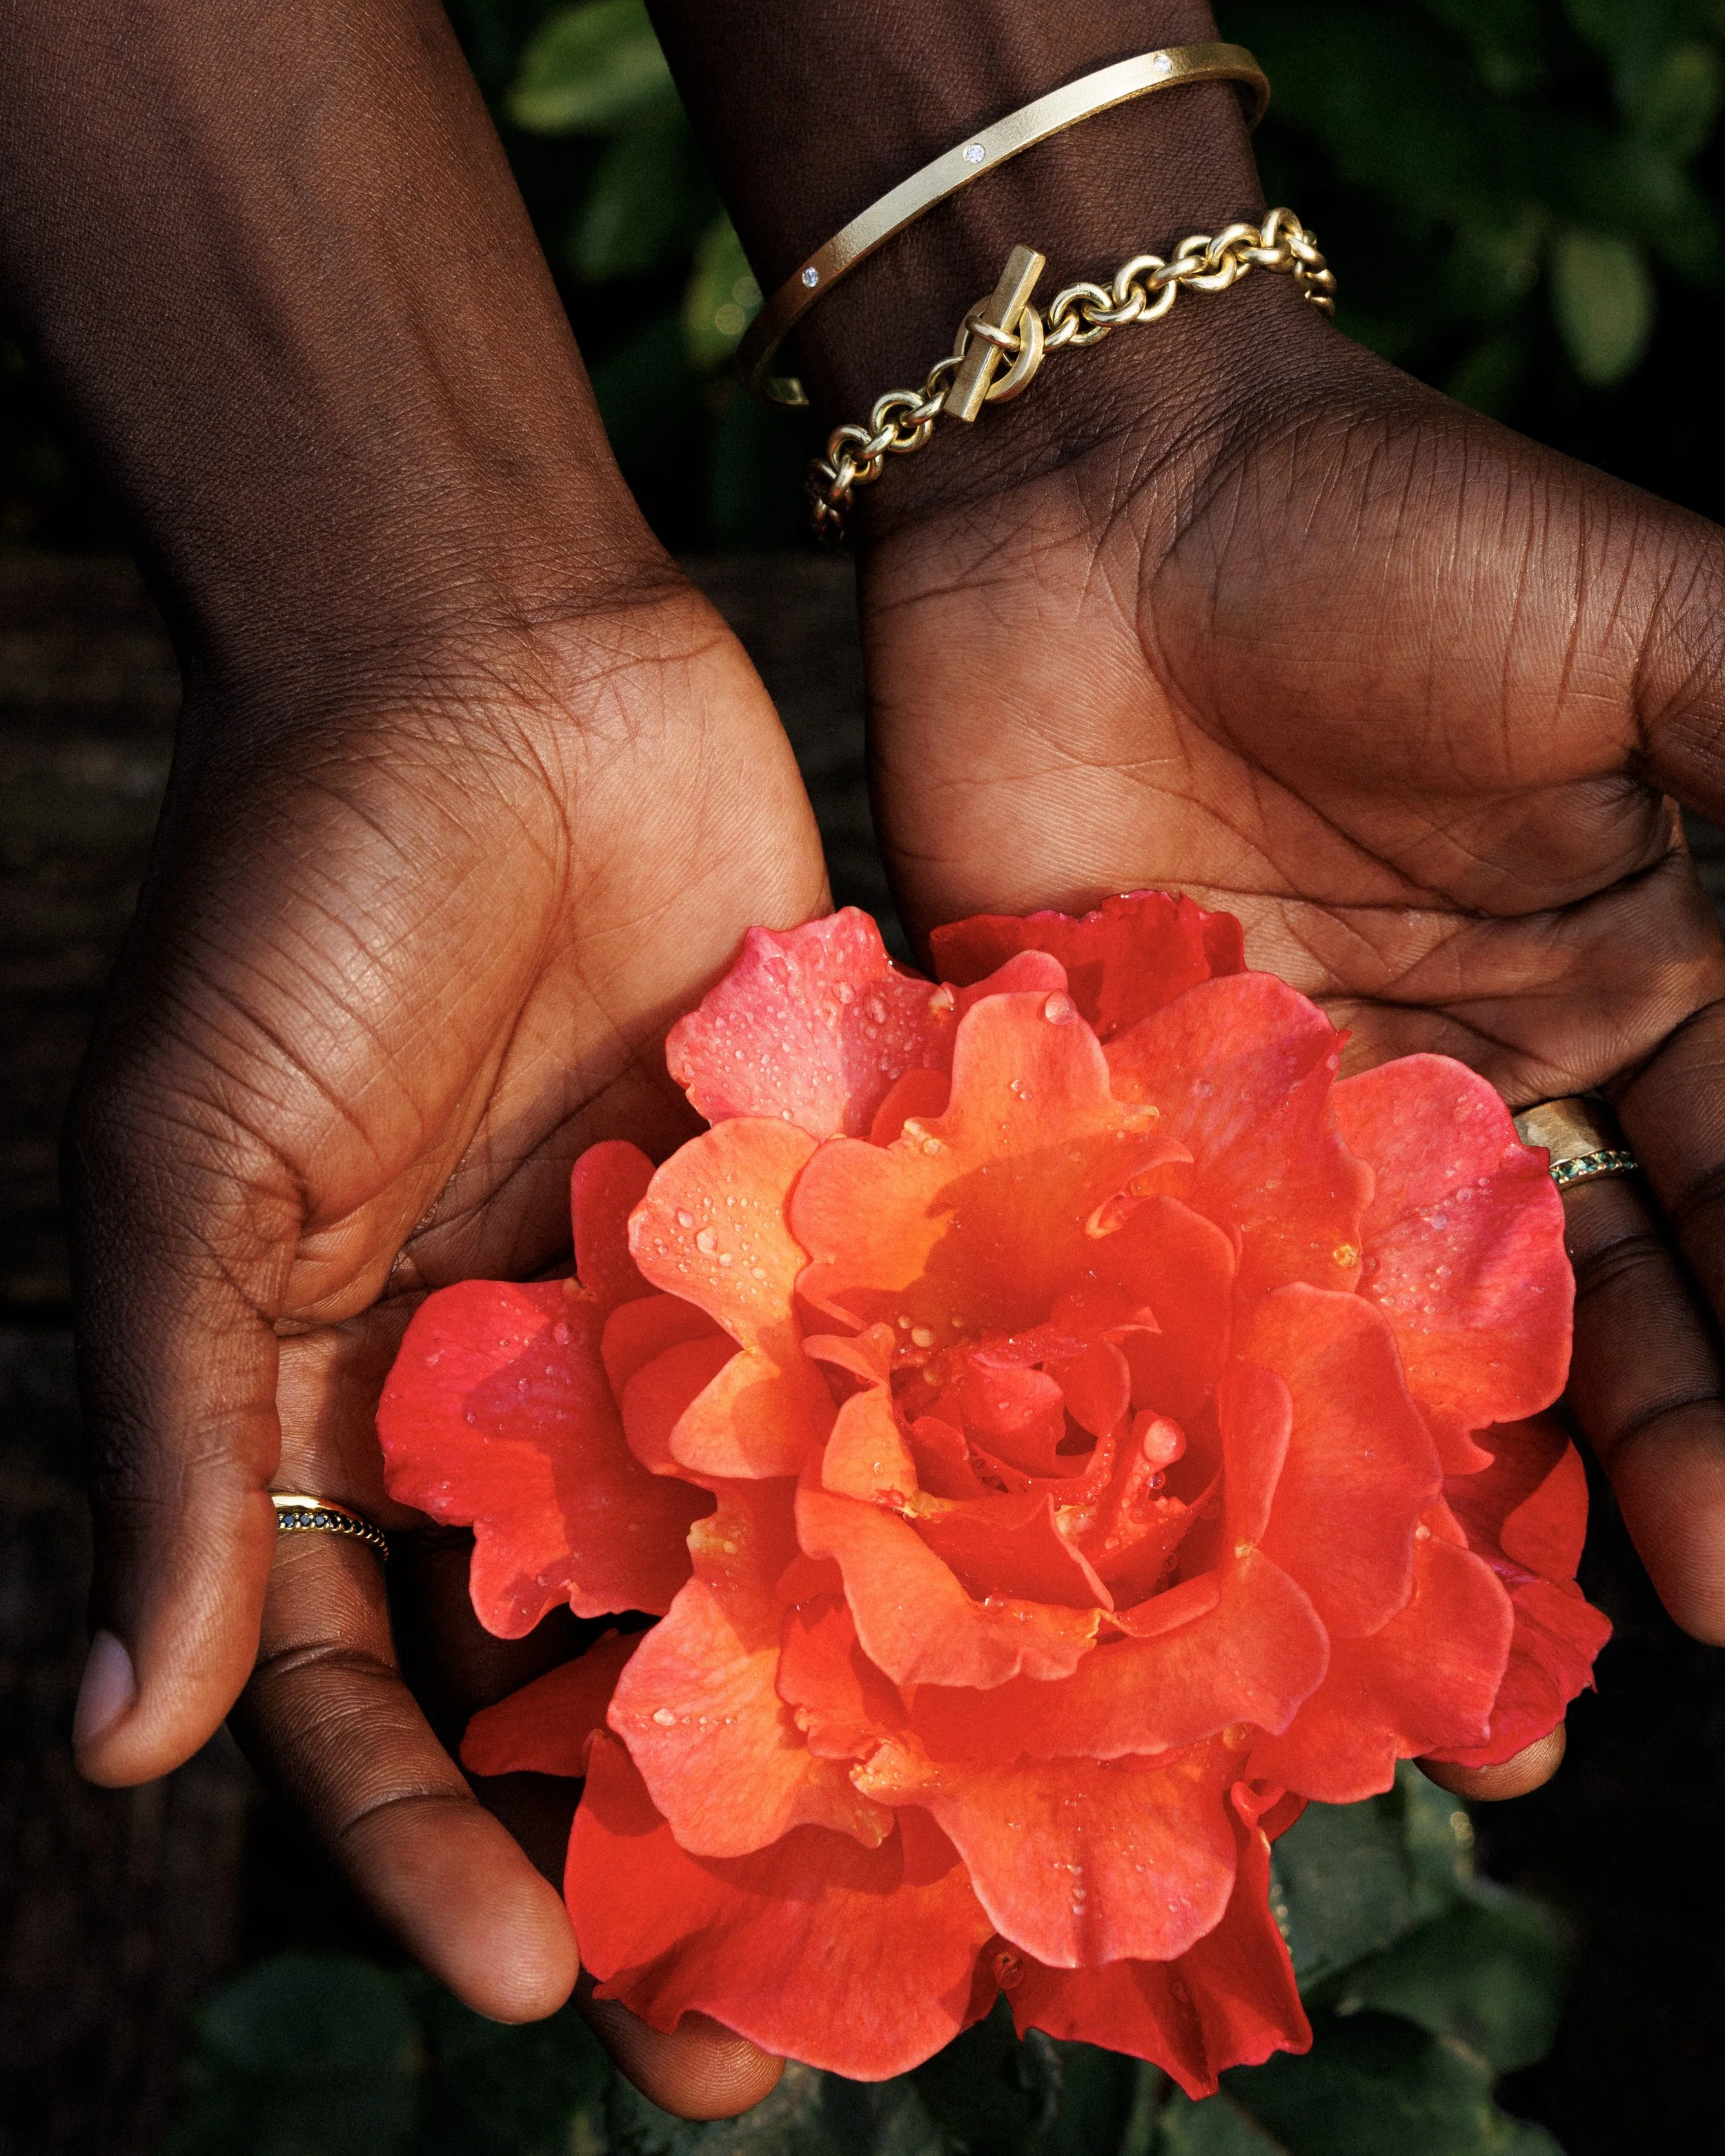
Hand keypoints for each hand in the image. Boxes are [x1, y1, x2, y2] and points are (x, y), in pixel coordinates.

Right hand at [67, 569, 819, 2114]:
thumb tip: (114, 1739)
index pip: (384, 1694)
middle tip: (760, 2046)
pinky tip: (1049, 1629)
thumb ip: (171, 1446)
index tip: (531, 1996)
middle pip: (597, 1673)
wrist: (480, 666)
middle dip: (664, 1853)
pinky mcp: (827, 1214)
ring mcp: (695, 1318)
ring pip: (766, 1563)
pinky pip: (889, 1385)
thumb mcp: (197, 1181)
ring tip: (937, 1904)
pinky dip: (949, 1500)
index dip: (437, 1852)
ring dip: (835, 1728)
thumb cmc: (296, 906)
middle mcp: (534, 1399)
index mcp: (357, 1419)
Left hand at [857, 287, 1724, 1744]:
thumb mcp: (1656, 640)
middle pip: (1580, 1329)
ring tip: (1444, 1711)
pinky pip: (1172, 1299)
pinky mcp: (1120, 1123)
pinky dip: (1204, 1421)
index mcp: (1643, 987)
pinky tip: (1226, 1562)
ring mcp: (1294, 1124)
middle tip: (1617, 1675)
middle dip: (1625, 1490)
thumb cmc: (1384, 531)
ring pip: (1383, 1355)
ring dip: (1420, 1520)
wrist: (1088, 489)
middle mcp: (1483, 1085)